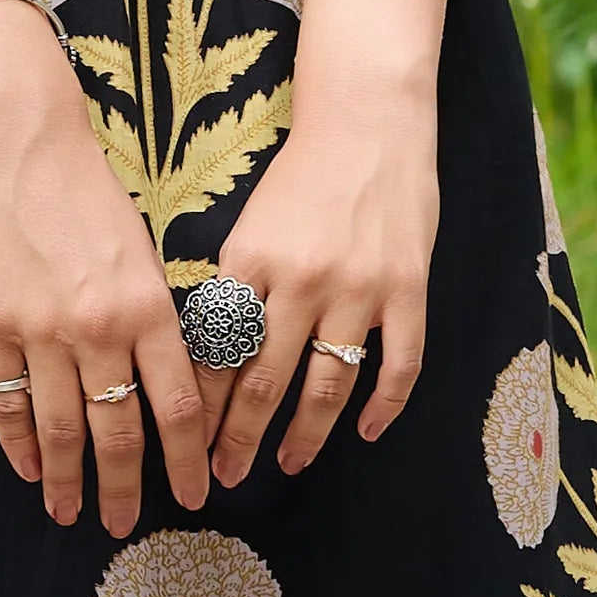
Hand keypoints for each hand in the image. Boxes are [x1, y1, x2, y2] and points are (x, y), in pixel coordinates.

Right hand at [0, 9, 207, 533]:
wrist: (22, 145)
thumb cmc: (91, 193)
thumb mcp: (145, 253)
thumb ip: (156, 319)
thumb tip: (170, 384)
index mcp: (150, 307)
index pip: (179, 405)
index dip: (187, 459)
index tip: (195, 494)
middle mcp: (100, 328)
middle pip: (119, 430)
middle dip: (125, 487)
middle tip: (124, 525)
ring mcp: (42, 331)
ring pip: (61, 428)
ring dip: (69, 479)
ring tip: (70, 513)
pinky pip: (7, 402)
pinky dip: (19, 443)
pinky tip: (30, 469)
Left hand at [206, 62, 436, 486]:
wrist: (369, 118)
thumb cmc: (302, 174)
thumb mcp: (250, 226)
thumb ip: (236, 289)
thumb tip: (211, 358)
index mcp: (251, 262)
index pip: (218, 354)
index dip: (201, 407)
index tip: (187, 445)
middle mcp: (302, 280)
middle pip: (266, 381)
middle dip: (240, 437)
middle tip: (227, 477)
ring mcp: (360, 288)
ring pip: (329, 383)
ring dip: (306, 433)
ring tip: (289, 462)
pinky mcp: (408, 288)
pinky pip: (399, 363)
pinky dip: (383, 405)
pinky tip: (367, 432)